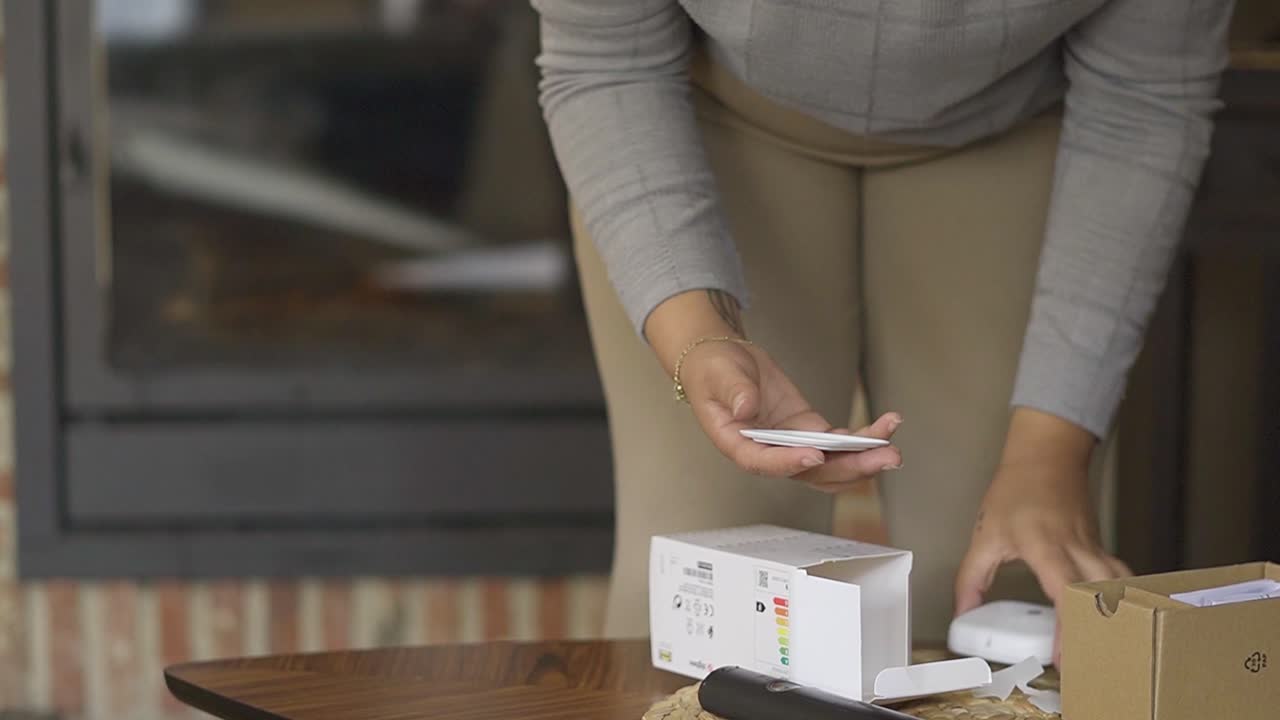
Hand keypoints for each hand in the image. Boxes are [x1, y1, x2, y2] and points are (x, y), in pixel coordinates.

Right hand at [643, 289, 900, 491]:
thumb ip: (733, 393)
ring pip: (830, 464)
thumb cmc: (712, 371)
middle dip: (848, 467)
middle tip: (882, 457)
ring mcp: (791, 443)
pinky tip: (884, 427)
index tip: (816, 455)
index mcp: (738, 445)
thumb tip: (746, 409)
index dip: (790, 463)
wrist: (723, 360)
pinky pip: (837, 442)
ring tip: (892, 446)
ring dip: (862, 459)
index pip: (764, 462)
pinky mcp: (807, 430)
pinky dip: (862, 438)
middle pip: (810, 473)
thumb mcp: (718, 376)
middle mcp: (768, 451)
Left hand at [954, 409, 1130, 664]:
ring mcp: (1096, 548)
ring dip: (1112, 620)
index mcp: (1045, 546)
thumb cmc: (1016, 491)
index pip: (1065, 593)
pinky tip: (1108, 623)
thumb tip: (963, 612)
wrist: (1047, 456)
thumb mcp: (985, 534)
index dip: (1068, 629)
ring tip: (1100, 649)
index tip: (1065, 657)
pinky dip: (1117, 604)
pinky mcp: (1103, 550)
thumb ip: (971, 577)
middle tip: (1085, 665)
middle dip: (1097, 635)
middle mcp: (1077, 549)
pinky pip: (1118, 581)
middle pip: (1101, 598)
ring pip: (1118, 589)